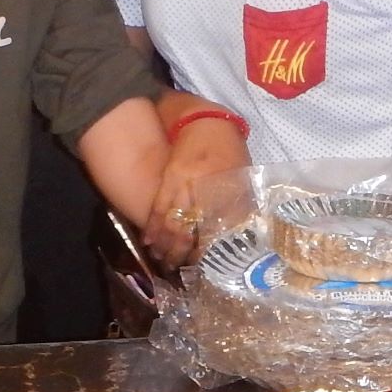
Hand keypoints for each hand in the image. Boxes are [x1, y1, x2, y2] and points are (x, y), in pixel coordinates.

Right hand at [141, 114, 250, 266]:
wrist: (205, 120)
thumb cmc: (229, 148)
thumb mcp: (242, 175)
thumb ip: (241, 203)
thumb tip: (242, 231)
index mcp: (229, 190)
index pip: (221, 228)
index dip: (213, 250)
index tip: (209, 266)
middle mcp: (207, 190)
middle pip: (195, 230)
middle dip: (186, 254)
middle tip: (182, 271)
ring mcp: (186, 184)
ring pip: (175, 222)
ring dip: (167, 246)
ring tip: (164, 263)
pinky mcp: (169, 178)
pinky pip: (159, 207)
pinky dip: (153, 226)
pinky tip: (149, 241)